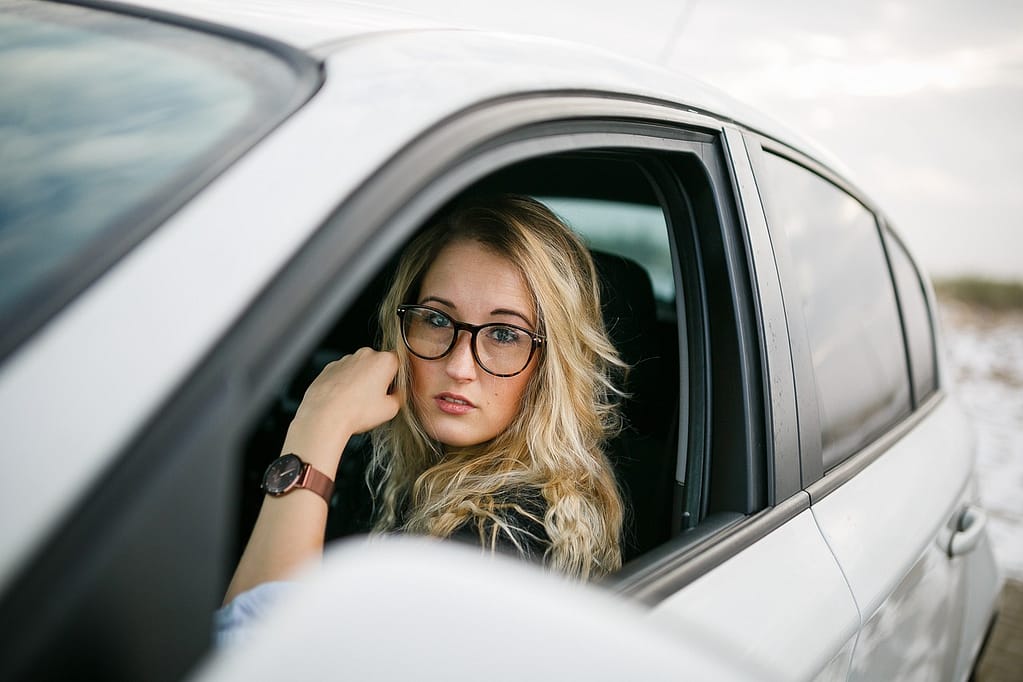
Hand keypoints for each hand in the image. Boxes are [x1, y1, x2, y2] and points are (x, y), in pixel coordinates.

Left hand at [284, 348, 400, 467]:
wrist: (324, 415)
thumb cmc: (356, 412)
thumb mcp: (390, 410)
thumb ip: (399, 397)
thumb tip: (397, 395)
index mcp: (384, 361)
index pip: (400, 362)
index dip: (398, 378)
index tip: (394, 391)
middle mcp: (365, 354)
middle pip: (378, 364)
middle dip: (379, 378)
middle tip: (376, 399)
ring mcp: (345, 359)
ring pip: (360, 368)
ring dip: (361, 380)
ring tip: (357, 402)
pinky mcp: (330, 367)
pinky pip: (343, 373)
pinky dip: (345, 383)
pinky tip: (344, 400)